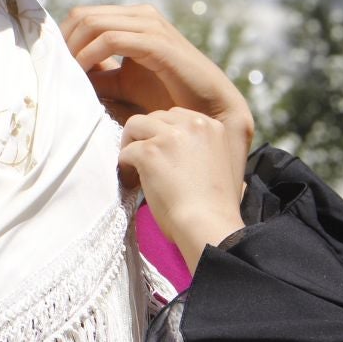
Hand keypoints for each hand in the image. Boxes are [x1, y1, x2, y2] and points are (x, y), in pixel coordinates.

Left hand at [63, 5, 252, 136]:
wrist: (208, 111)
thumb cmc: (166, 101)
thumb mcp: (121, 87)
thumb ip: (97, 76)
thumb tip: (62, 73)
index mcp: (132, 21)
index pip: (82, 16)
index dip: (62, 41)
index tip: (53, 68)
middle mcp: (141, 16)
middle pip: (82, 16)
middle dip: (64, 44)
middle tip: (57, 74)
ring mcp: (150, 25)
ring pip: (92, 23)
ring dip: (74, 51)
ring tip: (69, 79)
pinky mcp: (158, 42)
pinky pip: (110, 40)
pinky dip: (90, 57)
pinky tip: (84, 78)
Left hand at [117, 107, 249, 272]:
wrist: (209, 225)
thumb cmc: (214, 206)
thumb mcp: (218, 163)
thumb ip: (200, 147)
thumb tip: (174, 149)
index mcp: (212, 126)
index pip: (177, 116)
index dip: (165, 133)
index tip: (163, 153)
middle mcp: (192, 124)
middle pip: (156, 116)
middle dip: (147, 136)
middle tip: (144, 160)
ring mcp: (170, 136)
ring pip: (135, 125)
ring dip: (131, 144)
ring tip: (133, 165)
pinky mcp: (150, 151)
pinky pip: (126, 151)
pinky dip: (124, 165)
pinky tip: (131, 181)